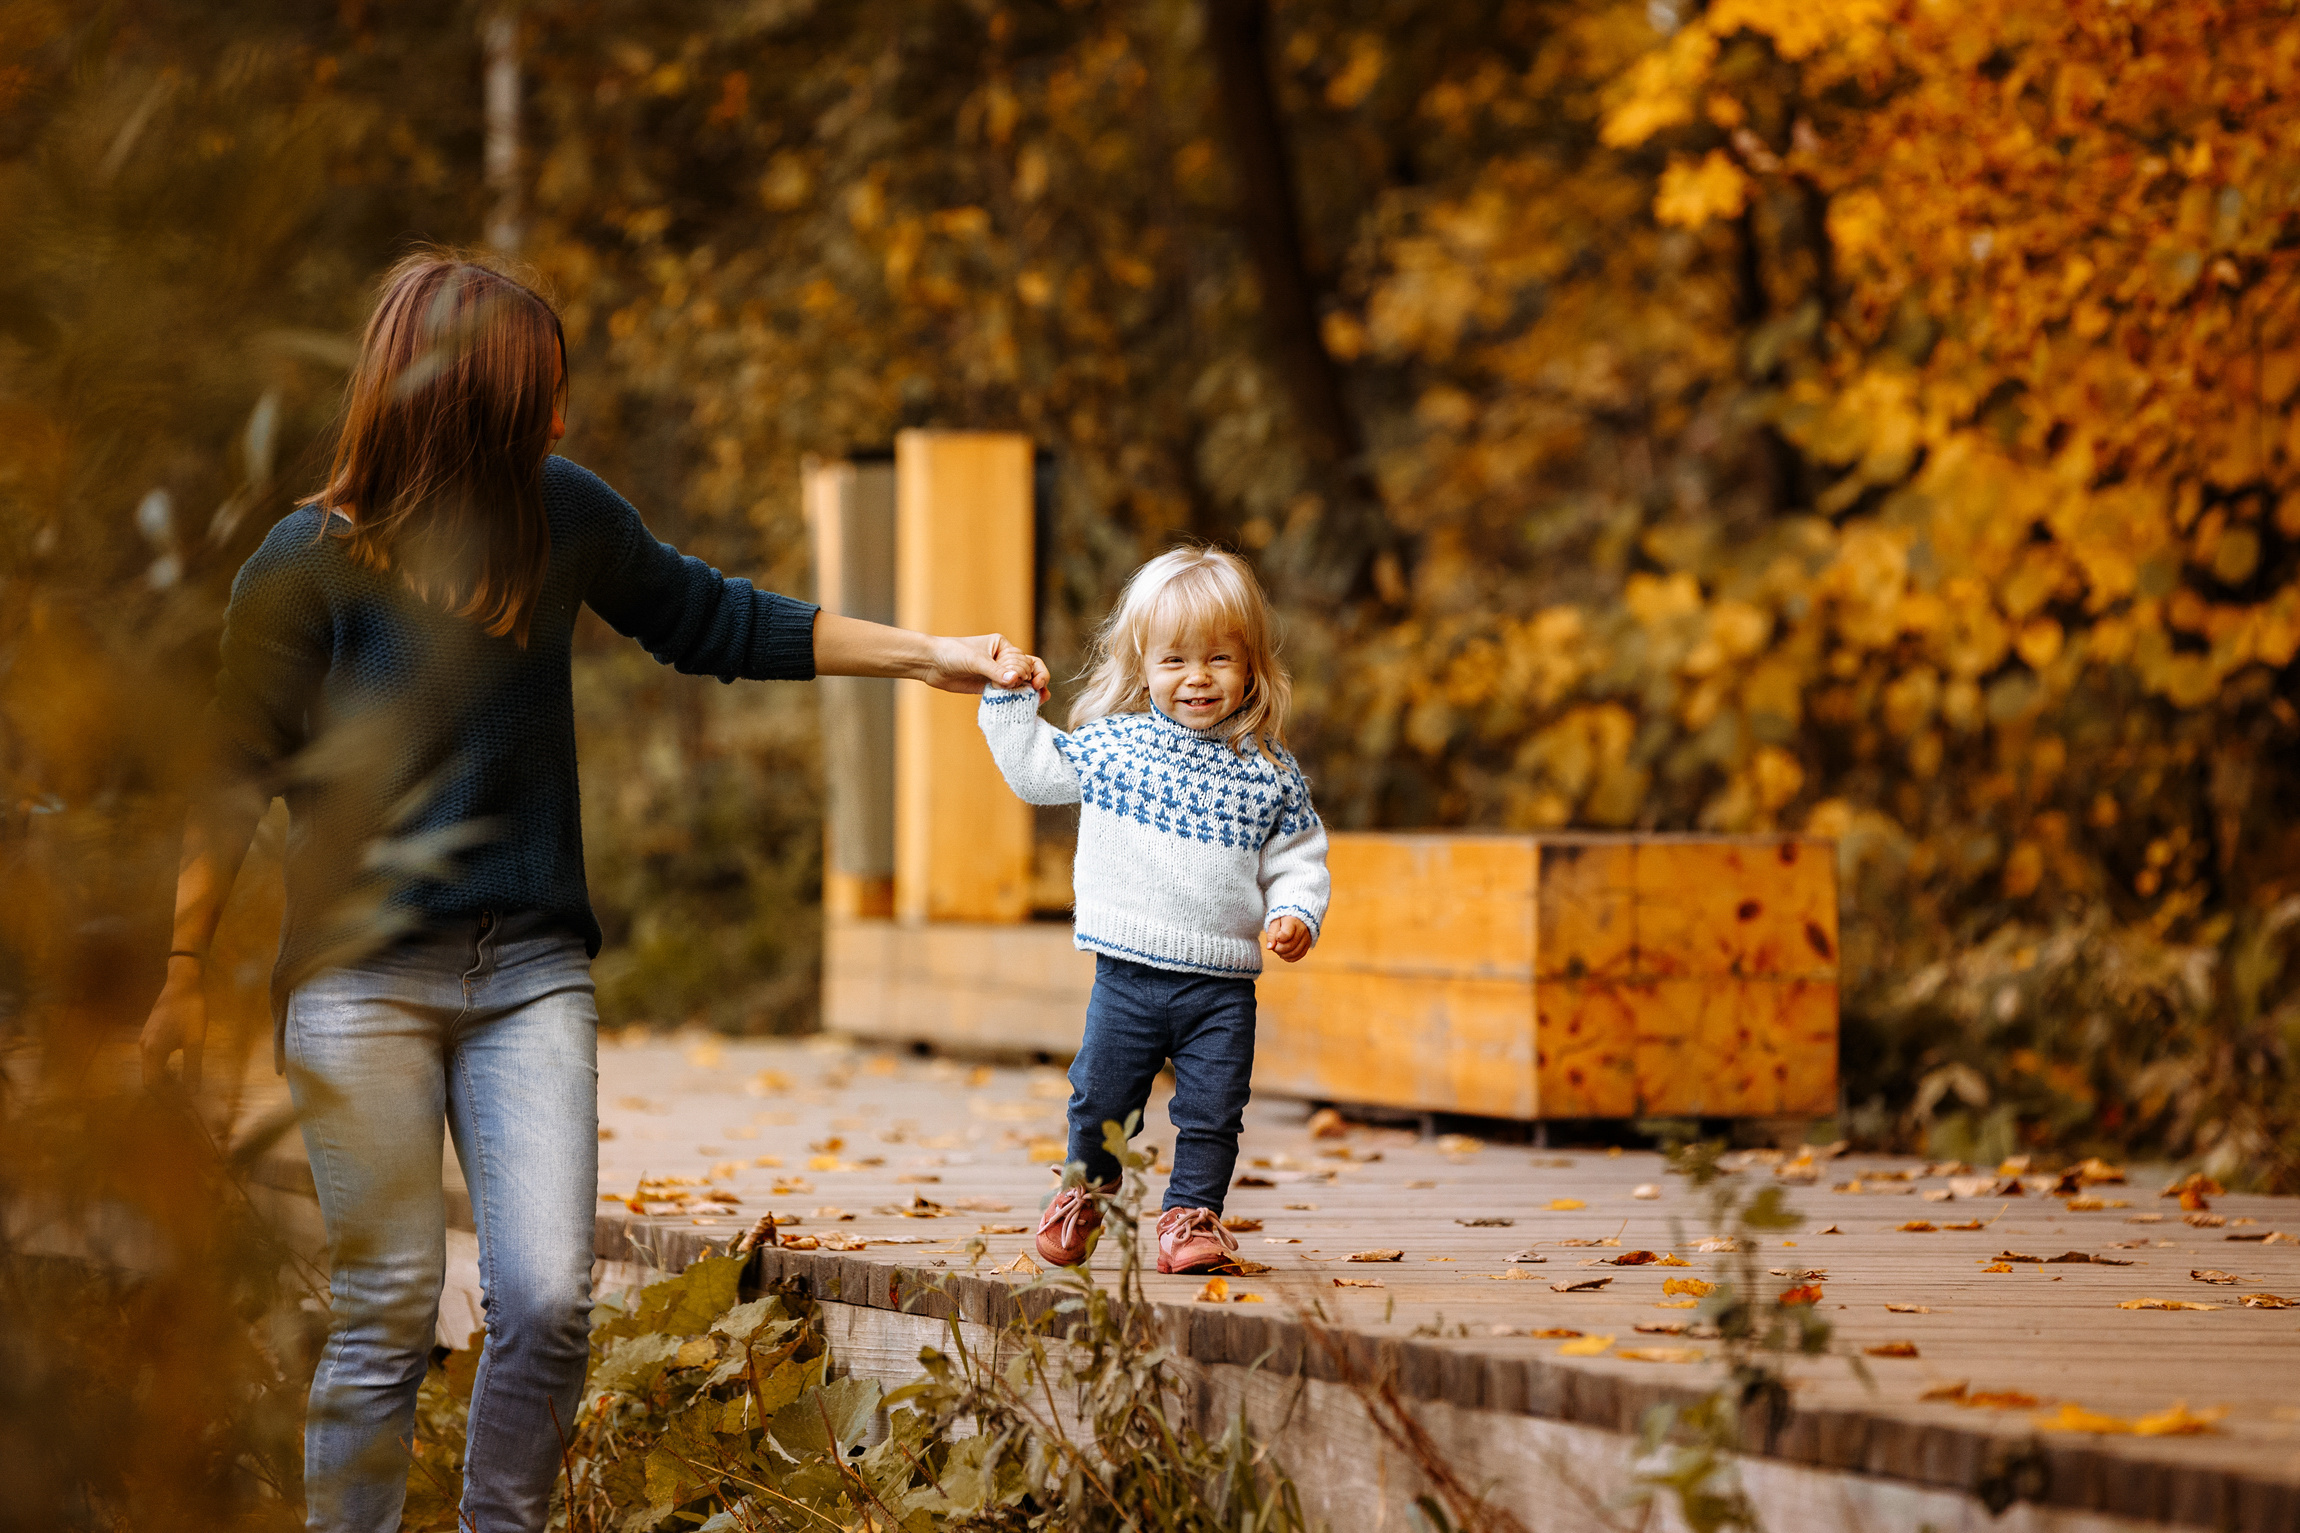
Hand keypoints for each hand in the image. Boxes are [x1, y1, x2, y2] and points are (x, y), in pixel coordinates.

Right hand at [141, 961, 207, 1090]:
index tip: (183, 1106)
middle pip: (149, 1080)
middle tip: (185, 1102)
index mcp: (153, 1050)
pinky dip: (164, 1071)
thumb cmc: (191, 1009)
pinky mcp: (150, 1035)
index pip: (153, 1085)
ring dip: (165, 1082)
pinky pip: (153, 1061)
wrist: (182, 983)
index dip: (167, 1098)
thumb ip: (193, 1067)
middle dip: (166, 1093)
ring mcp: (145, 1041)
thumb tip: (193, 1092)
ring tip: (184, 1089)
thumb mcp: (195, 1040)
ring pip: (150, 1070)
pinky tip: (179, 1071)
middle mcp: (144, 1048)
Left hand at [928, 632, 1049, 697]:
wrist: (931, 663)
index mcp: (1003, 646)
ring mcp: (996, 674)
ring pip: (1019, 684)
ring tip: (1038, 700)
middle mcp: (1002, 659)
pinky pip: (1006, 694)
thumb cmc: (952, 653)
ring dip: (1029, 692)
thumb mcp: (975, 660)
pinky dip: (1014, 699)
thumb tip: (1014, 680)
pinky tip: (1021, 706)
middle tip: (1029, 691)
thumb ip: (995, 671)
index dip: (1027, 672)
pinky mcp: (988, 687)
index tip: (1023, 681)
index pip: (1025, 660)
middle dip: (1030, 682)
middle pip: (1027, 672)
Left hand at [1264, 916, 1311, 962]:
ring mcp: (1306, 938)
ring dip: (1283, 955)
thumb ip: (1271, 934)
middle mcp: (1302, 929)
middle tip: (1275, 946)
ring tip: (1279, 950)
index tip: (1276, 936)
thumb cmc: (1282, 920)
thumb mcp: (1274, 923)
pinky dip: (1290, 958)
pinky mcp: (1308, 944)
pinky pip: (1299, 956)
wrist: (1296, 918)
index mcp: (1292, 921)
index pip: (1285, 935)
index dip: (1278, 939)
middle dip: (1278, 949)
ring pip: (1294, 953)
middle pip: (1289, 946)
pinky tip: (1284, 954)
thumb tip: (1270, 947)